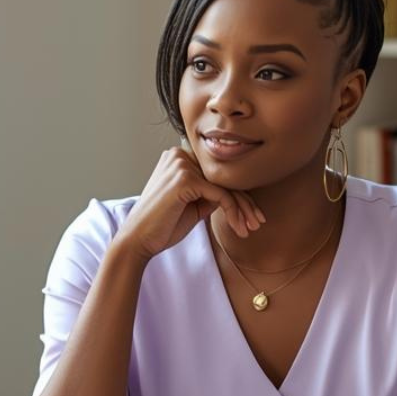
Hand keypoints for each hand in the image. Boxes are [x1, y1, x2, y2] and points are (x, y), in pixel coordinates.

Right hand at [112, 146, 263, 262]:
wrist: (139, 241)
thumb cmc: (163, 226)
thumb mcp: (194, 206)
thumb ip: (212, 194)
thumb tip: (238, 192)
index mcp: (178, 158)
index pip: (216, 174)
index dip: (238, 195)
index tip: (252, 215)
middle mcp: (179, 155)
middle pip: (224, 177)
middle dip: (244, 202)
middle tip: (257, 222)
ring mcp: (180, 165)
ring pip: (226, 186)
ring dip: (242, 210)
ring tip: (251, 228)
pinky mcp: (184, 179)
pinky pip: (220, 194)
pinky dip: (233, 212)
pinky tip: (238, 227)